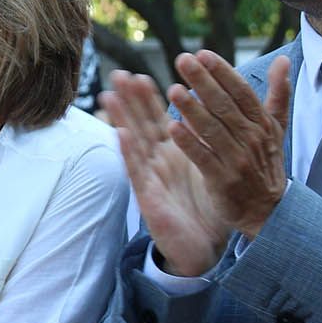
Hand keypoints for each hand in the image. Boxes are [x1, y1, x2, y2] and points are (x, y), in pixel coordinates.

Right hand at [100, 69, 231, 275]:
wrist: (208, 247)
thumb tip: (207, 113)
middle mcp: (158, 161)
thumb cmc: (208, 208)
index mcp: (174, 152)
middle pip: (141, 124)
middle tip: (118, 75)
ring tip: (110, 95)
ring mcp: (151, 178)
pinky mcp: (149, 197)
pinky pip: (138, 171)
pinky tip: (121, 134)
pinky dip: (129, 152)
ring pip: (134, 142)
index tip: (139, 75)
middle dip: (129, 100)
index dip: (148, 98)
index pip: (158, 119)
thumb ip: (207, 140)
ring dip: (122, 118)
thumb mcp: (211, 167)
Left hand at [163, 52, 290, 239]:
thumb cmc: (266, 163)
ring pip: (213, 130)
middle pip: (225, 106)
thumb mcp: (276, 129)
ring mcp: (237, 160)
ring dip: (193, 109)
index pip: (241, 92)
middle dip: (203, 81)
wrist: (269, 211)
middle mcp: (251, 139)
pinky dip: (189, 143)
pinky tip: (173, 127)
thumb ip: (278, 95)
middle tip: (183, 60)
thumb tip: (283, 60)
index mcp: (262, 124)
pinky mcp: (223, 181)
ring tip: (174, 89)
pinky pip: (204, 159)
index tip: (203, 54)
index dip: (223, 72)